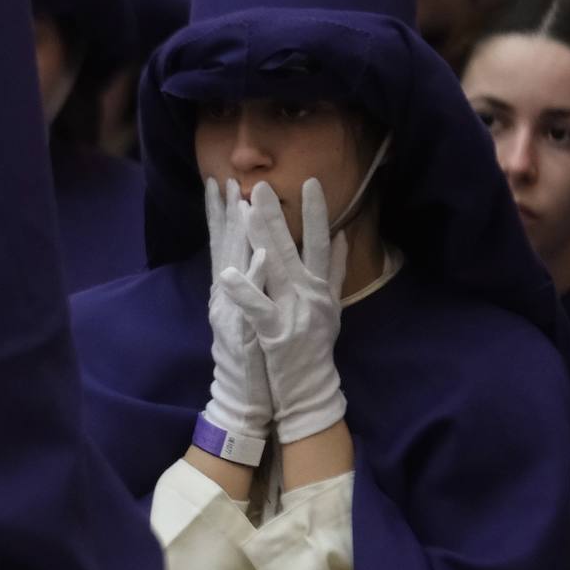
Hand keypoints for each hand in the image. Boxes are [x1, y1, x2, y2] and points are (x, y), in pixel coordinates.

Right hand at [201, 178, 273, 449]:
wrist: (243, 399)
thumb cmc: (253, 356)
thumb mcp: (252, 315)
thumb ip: (256, 285)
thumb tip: (261, 254)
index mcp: (231, 292)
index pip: (225, 245)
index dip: (221, 214)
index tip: (222, 182)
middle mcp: (226, 298)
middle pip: (225, 249)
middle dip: (226, 213)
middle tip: (226, 179)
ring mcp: (233, 315)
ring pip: (235, 268)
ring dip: (239, 237)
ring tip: (242, 205)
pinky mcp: (244, 334)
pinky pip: (251, 302)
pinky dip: (252, 281)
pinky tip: (258, 258)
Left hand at [218, 180, 347, 443]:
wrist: (311, 388)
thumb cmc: (317, 345)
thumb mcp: (332, 306)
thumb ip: (334, 270)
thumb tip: (341, 236)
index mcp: (318, 286)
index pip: (318, 241)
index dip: (316, 212)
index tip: (310, 181)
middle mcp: (308, 294)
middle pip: (290, 247)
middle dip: (275, 214)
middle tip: (259, 185)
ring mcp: (292, 312)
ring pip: (273, 269)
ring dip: (259, 239)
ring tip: (245, 212)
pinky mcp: (274, 333)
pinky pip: (257, 309)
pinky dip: (244, 292)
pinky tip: (228, 275)